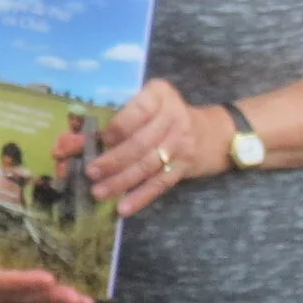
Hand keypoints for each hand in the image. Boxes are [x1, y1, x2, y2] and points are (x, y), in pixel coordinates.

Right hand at [0, 247, 93, 302]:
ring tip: (84, 301)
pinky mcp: (10, 289)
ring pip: (33, 298)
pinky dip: (56, 294)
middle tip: (76, 297)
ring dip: (58, 299)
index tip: (46, 278)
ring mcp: (2, 294)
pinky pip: (35, 293)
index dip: (22, 281)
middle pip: (22, 296)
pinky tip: (80, 296)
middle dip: (50, 296)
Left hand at [90, 79, 212, 217]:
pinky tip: (124, 207)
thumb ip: (126, 111)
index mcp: (160, 95)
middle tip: (91, 172)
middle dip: (114, 160)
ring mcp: (181, 144)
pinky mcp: (184, 168)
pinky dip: (141, 197)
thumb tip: (87, 136)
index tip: (101, 139)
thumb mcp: (153, 99)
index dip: (120, 126)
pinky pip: (160, 184)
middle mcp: (173, 118)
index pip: (139, 110)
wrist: (215, 132)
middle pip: (141, 143)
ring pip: (148, 166)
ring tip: (99, 192)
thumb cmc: (168, 113)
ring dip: (122, 181)